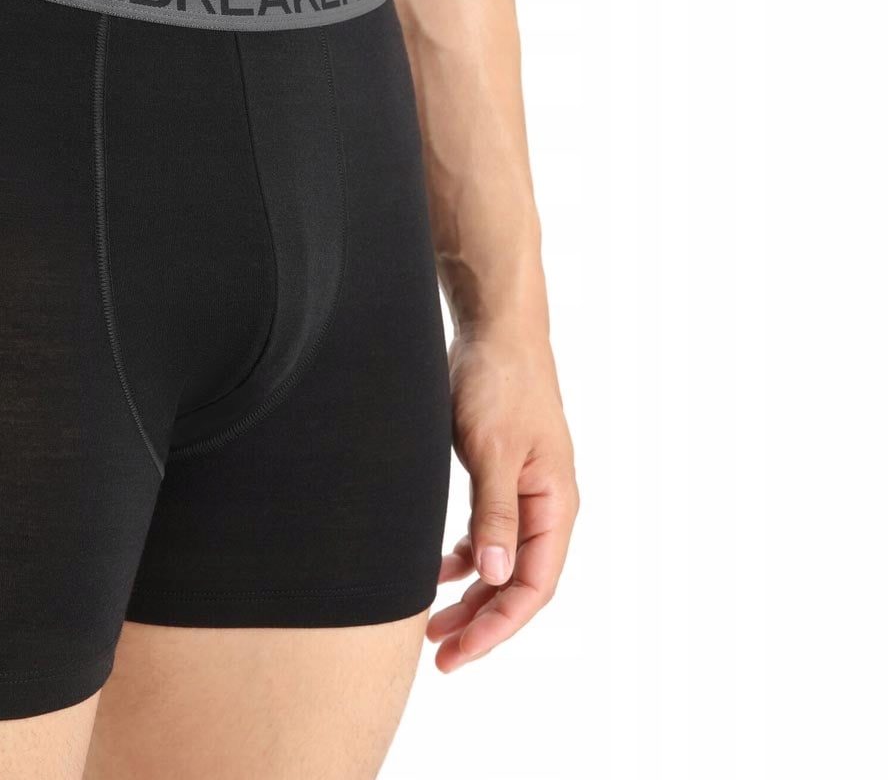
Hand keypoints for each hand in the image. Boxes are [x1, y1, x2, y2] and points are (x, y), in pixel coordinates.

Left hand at [427, 327, 579, 671]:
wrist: (496, 332)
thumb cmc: (500, 385)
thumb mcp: (494, 452)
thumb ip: (495, 515)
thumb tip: (493, 578)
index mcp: (555, 503)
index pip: (534, 585)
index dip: (497, 625)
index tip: (458, 654)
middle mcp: (545, 504)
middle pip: (518, 581)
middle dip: (481, 621)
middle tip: (438, 654)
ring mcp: (525, 490)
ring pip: (500, 562)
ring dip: (470, 595)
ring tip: (430, 625)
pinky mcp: (501, 476)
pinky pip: (488, 533)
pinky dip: (463, 557)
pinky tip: (436, 571)